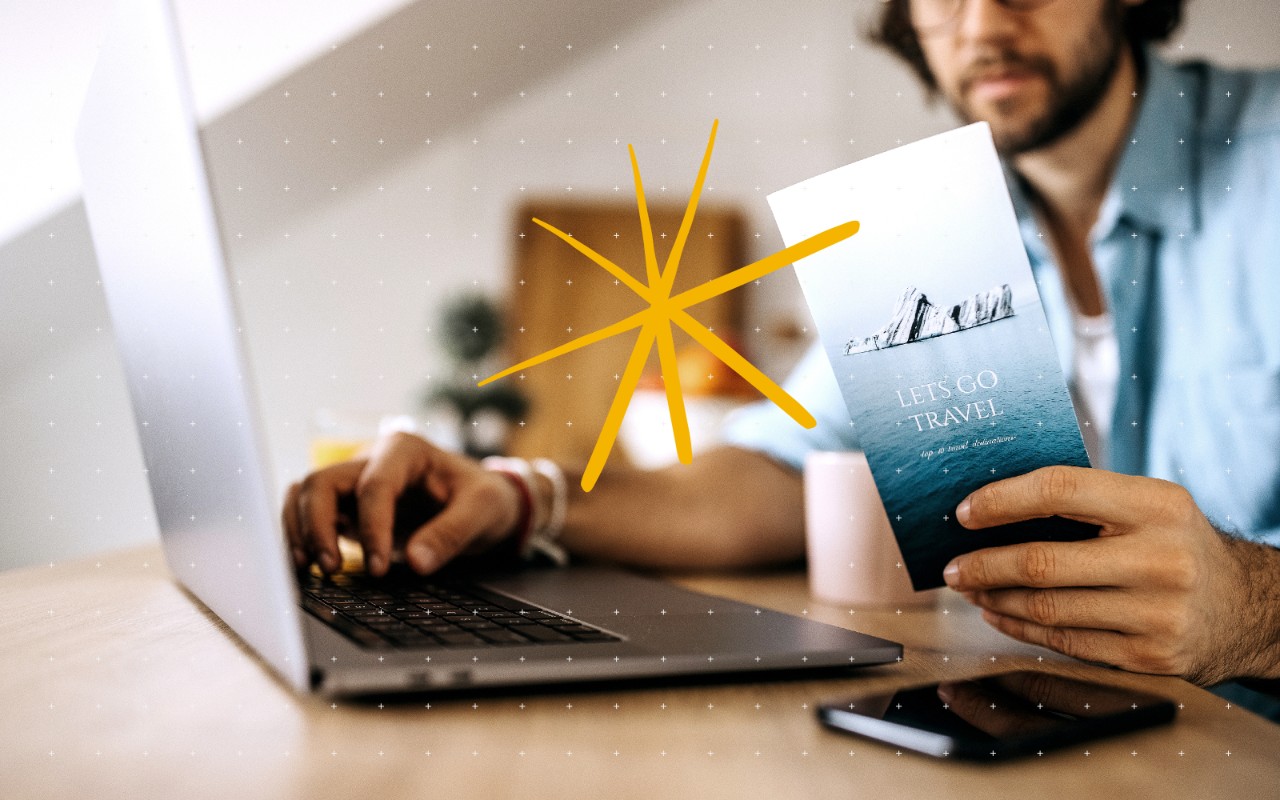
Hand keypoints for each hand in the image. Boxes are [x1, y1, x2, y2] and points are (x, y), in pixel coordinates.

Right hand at [282, 432, 522, 575]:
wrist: (485, 501)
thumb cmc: (485, 498)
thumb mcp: (483, 511)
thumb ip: (452, 534)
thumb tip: (415, 563)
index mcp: (405, 450)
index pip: (373, 485)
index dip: (372, 528)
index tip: (378, 568)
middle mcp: (372, 459)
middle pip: (322, 482)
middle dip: (317, 525)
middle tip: (330, 567)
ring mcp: (356, 481)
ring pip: (306, 494)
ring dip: (300, 529)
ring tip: (309, 569)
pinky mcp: (348, 505)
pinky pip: (309, 512)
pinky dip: (301, 535)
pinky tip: (308, 565)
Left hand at [942, 466, 1275, 684]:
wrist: (1245, 609)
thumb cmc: (1175, 545)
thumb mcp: (1149, 506)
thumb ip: (1086, 500)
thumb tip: (993, 505)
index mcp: (1157, 505)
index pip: (1060, 489)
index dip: (1002, 501)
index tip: (964, 513)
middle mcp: (1161, 559)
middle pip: (1043, 562)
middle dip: (983, 565)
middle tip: (952, 566)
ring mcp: (1157, 613)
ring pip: (1048, 609)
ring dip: (996, 600)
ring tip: (971, 590)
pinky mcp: (1150, 657)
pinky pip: (1066, 642)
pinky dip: (1022, 628)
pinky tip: (1001, 615)